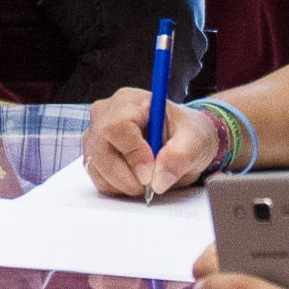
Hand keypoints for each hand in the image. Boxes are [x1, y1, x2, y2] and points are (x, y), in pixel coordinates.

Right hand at [83, 88, 223, 197]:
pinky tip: (136, 179)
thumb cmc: (187, 133)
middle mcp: (105, 114)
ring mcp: (95, 135)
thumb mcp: (195, 140)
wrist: (183, 141)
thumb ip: (179, 157)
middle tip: (152, 185)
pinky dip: (118, 188)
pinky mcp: (93, 155)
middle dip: (128, 176)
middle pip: (101, 149)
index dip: (133, 153)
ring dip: (125, 184)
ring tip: (149, 179)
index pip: (117, 126)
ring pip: (97, 167)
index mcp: (130, 101)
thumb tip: (158, 181)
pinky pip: (99, 179)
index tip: (151, 174)